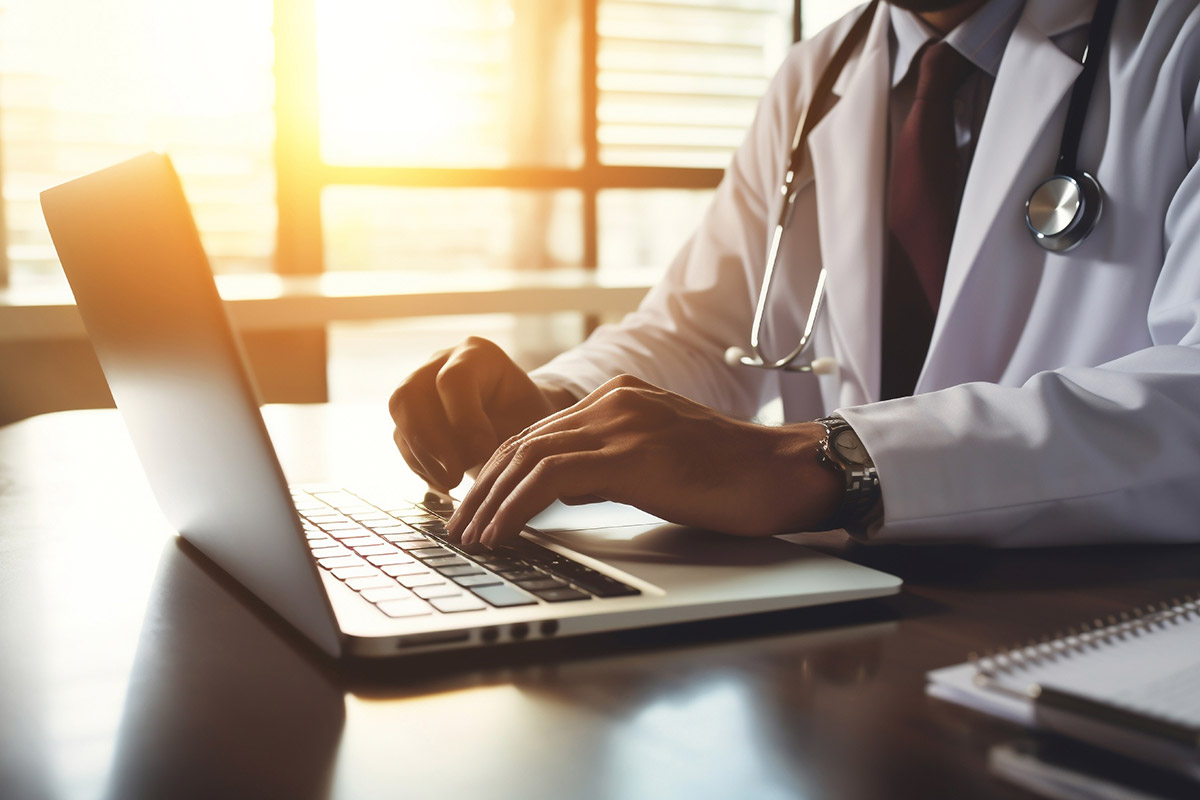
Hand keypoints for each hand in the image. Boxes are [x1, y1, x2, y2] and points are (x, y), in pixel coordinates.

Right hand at [389, 337, 576, 490]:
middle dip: (429, 441)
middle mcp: (441, 362)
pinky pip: (401, 439)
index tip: (485, 450)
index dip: (464, 419)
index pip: (452, 379)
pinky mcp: (411, 414)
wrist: (521, 422)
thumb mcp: (528, 420)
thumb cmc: (529, 419)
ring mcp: (421, 385)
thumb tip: (474, 451)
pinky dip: (420, 465)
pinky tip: (444, 483)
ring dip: (422, 456)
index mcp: (478, 354)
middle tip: (455, 476)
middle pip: (410, 393)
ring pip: (400, 416)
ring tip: (451, 483)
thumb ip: (504, 431)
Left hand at [446, 374, 844, 547]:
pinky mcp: (632, 454)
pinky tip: (501, 533)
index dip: (499, 471)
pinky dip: (516, 507)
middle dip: (482, 488)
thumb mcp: (658, 462)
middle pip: (523, 441)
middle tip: (457, 527)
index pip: (538, 432)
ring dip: (490, 501)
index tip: (476, 505)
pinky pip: (551, 478)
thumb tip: (563, 490)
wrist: (784, 473)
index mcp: (620, 399)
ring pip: (529, 457)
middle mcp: (615, 402)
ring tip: (470, 538)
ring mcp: (623, 423)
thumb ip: (609, 465)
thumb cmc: (731, 476)